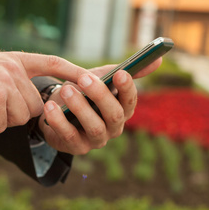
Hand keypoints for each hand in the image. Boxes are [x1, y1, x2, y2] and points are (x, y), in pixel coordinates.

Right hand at [0, 52, 87, 132]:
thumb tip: (33, 105)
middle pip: (34, 105)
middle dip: (15, 112)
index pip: (52, 62)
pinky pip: (2, 125)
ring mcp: (7, 83)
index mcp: (15, 59)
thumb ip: (14, 80)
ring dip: (0, 119)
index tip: (89, 77)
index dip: (72, 71)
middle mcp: (15, 69)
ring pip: (20, 117)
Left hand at [38, 58, 161, 153]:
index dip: (127, 88)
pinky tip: (50, 107)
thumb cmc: (84, 91)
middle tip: (84, 78)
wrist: (58, 108)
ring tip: (66, 90)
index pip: (131, 101)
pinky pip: (69, 136)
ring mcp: (96, 140)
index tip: (121, 73)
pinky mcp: (77, 148)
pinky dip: (59, 121)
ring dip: (80, 108)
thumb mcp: (103, 77)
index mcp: (122, 108)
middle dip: (100, 96)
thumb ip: (125, 70)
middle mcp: (114, 127)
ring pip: (94, 127)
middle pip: (114, 115)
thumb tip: (159, 60)